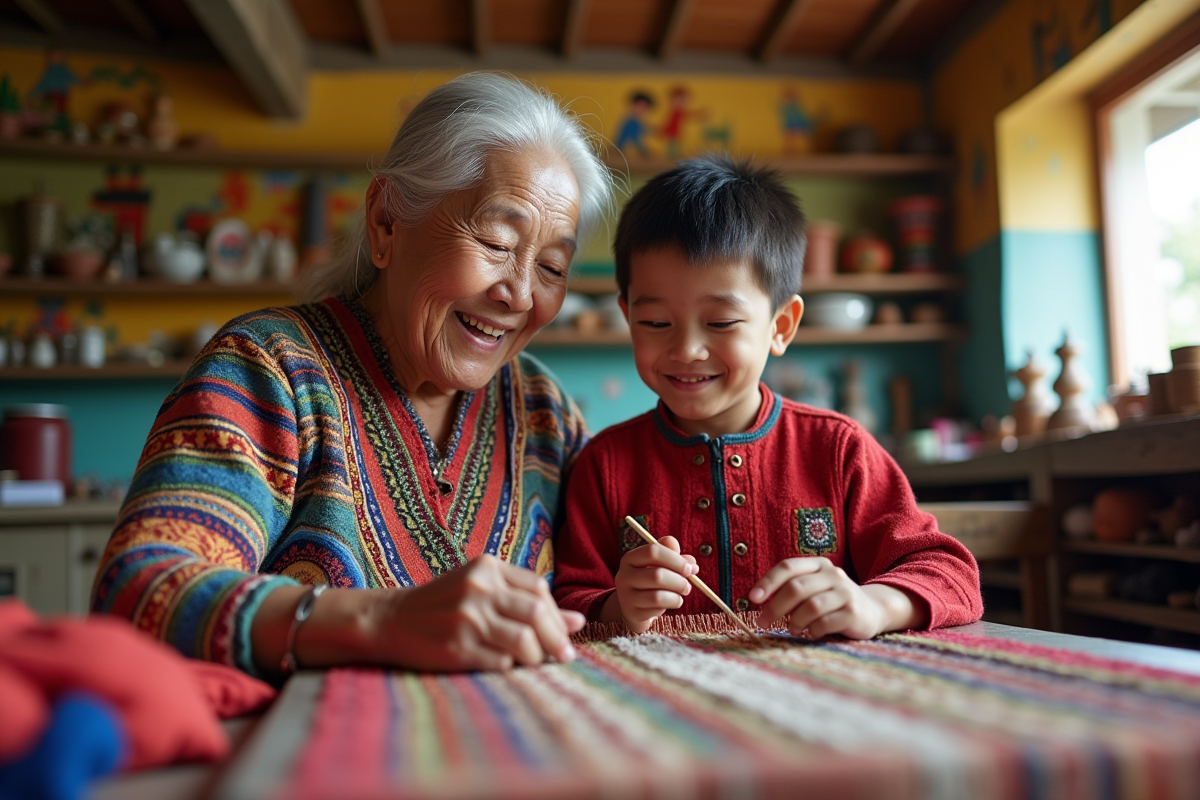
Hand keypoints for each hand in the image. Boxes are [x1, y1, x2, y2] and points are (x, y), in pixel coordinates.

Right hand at [366, 554, 584, 670]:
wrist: (390, 620)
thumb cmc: (444, 605)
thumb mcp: (482, 591)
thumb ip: (526, 601)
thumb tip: (578, 621)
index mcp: (486, 567)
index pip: (539, 590)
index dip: (556, 615)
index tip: (563, 634)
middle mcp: (478, 589)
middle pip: (536, 614)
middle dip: (556, 639)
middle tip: (565, 656)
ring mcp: (467, 618)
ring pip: (524, 641)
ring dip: (536, 657)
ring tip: (533, 662)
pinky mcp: (457, 648)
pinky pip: (501, 663)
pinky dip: (510, 667)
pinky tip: (503, 665)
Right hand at [609, 536, 697, 632]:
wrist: (635, 605)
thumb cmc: (651, 579)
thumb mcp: (660, 563)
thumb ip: (673, 555)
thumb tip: (692, 563)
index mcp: (630, 558)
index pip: (653, 551)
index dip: (675, 559)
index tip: (689, 568)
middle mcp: (624, 576)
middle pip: (657, 575)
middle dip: (679, 581)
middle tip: (688, 585)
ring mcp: (626, 596)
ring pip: (657, 596)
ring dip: (676, 595)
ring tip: (682, 593)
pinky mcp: (632, 613)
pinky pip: (657, 609)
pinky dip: (670, 605)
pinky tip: (671, 602)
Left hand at [750, 557, 886, 639]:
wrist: (873, 610)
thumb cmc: (832, 601)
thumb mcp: (813, 587)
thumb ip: (791, 589)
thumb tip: (758, 601)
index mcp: (818, 564)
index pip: (788, 566)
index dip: (768, 581)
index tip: (753, 598)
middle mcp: (833, 574)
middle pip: (796, 588)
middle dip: (775, 607)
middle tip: (762, 622)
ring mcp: (845, 593)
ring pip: (810, 607)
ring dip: (795, 622)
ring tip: (793, 629)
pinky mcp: (853, 613)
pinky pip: (824, 623)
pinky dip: (812, 631)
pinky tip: (812, 633)